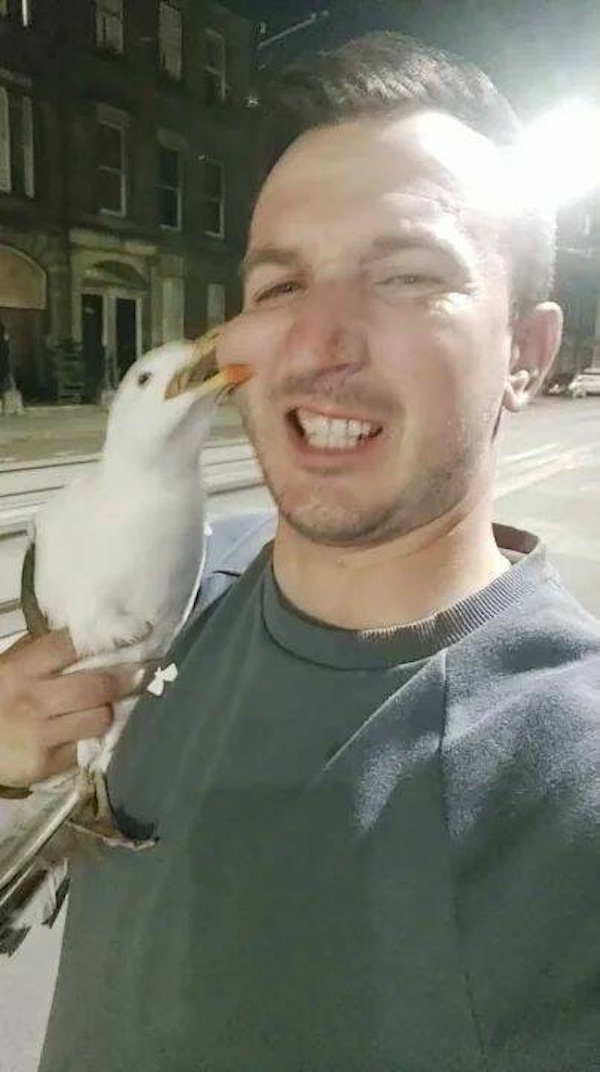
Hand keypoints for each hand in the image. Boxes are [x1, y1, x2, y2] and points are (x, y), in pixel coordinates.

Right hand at [0, 629, 153, 788]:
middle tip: (144, 673)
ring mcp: (41, 734)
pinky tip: (91, 732)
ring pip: (99, 718)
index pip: (74, 646)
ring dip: (110, 712)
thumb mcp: (7, 666)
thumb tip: (86, 635)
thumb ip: (40, 651)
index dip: (110, 639)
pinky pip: (85, 747)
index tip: (138, 635)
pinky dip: (92, 739)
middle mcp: (34, 699)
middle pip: (97, 685)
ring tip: (111, 707)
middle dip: (127, 678)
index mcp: (23, 668)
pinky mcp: (46, 764)